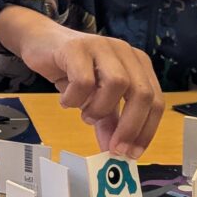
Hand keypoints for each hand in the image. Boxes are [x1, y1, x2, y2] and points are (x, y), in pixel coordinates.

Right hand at [0, 6, 163, 158]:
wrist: (41, 42)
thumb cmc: (72, 70)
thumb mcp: (95, 100)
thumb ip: (108, 122)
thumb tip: (115, 151)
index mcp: (137, 64)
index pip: (156, 101)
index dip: (146, 130)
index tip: (131, 154)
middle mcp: (125, 53)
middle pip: (142, 93)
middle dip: (129, 127)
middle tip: (114, 148)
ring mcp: (102, 46)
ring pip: (116, 84)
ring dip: (99, 109)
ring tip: (84, 114)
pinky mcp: (77, 47)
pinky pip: (83, 81)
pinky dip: (75, 99)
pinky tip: (66, 100)